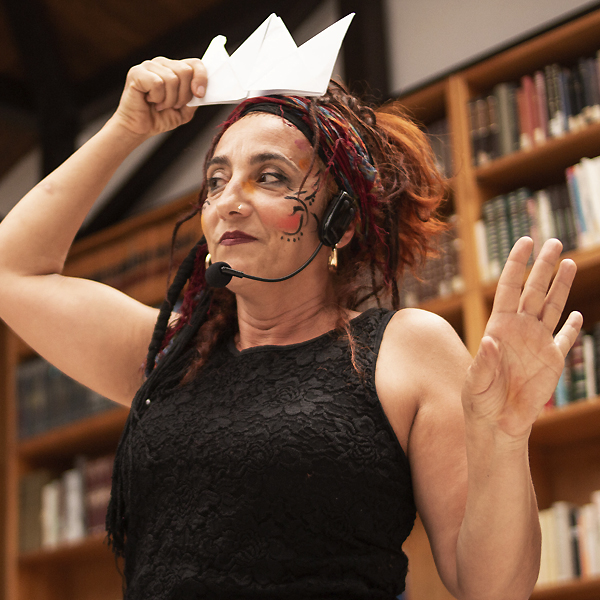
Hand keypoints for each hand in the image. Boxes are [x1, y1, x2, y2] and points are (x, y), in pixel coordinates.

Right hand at [111, 57, 206, 137]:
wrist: (139, 128)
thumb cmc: (160, 118)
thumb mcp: (185, 111)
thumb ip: (195, 99)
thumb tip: (203, 91)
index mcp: (175, 69)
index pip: (195, 64)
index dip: (201, 78)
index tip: (199, 95)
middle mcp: (162, 64)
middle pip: (185, 71)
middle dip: (183, 95)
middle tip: (173, 105)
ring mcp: (149, 66)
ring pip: (172, 79)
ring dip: (169, 100)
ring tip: (160, 104)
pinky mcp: (137, 73)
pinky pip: (157, 83)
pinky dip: (157, 97)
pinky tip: (150, 100)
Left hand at [462, 237, 582, 440]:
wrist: (497, 423)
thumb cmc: (480, 401)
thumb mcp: (476, 382)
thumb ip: (483, 362)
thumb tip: (488, 341)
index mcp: (499, 327)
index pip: (508, 289)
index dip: (516, 266)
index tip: (524, 241)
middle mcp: (519, 330)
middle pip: (533, 291)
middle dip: (542, 266)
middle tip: (553, 241)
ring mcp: (537, 343)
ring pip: (551, 307)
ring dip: (560, 286)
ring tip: (568, 262)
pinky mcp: (552, 361)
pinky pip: (564, 340)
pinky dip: (571, 328)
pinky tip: (576, 315)